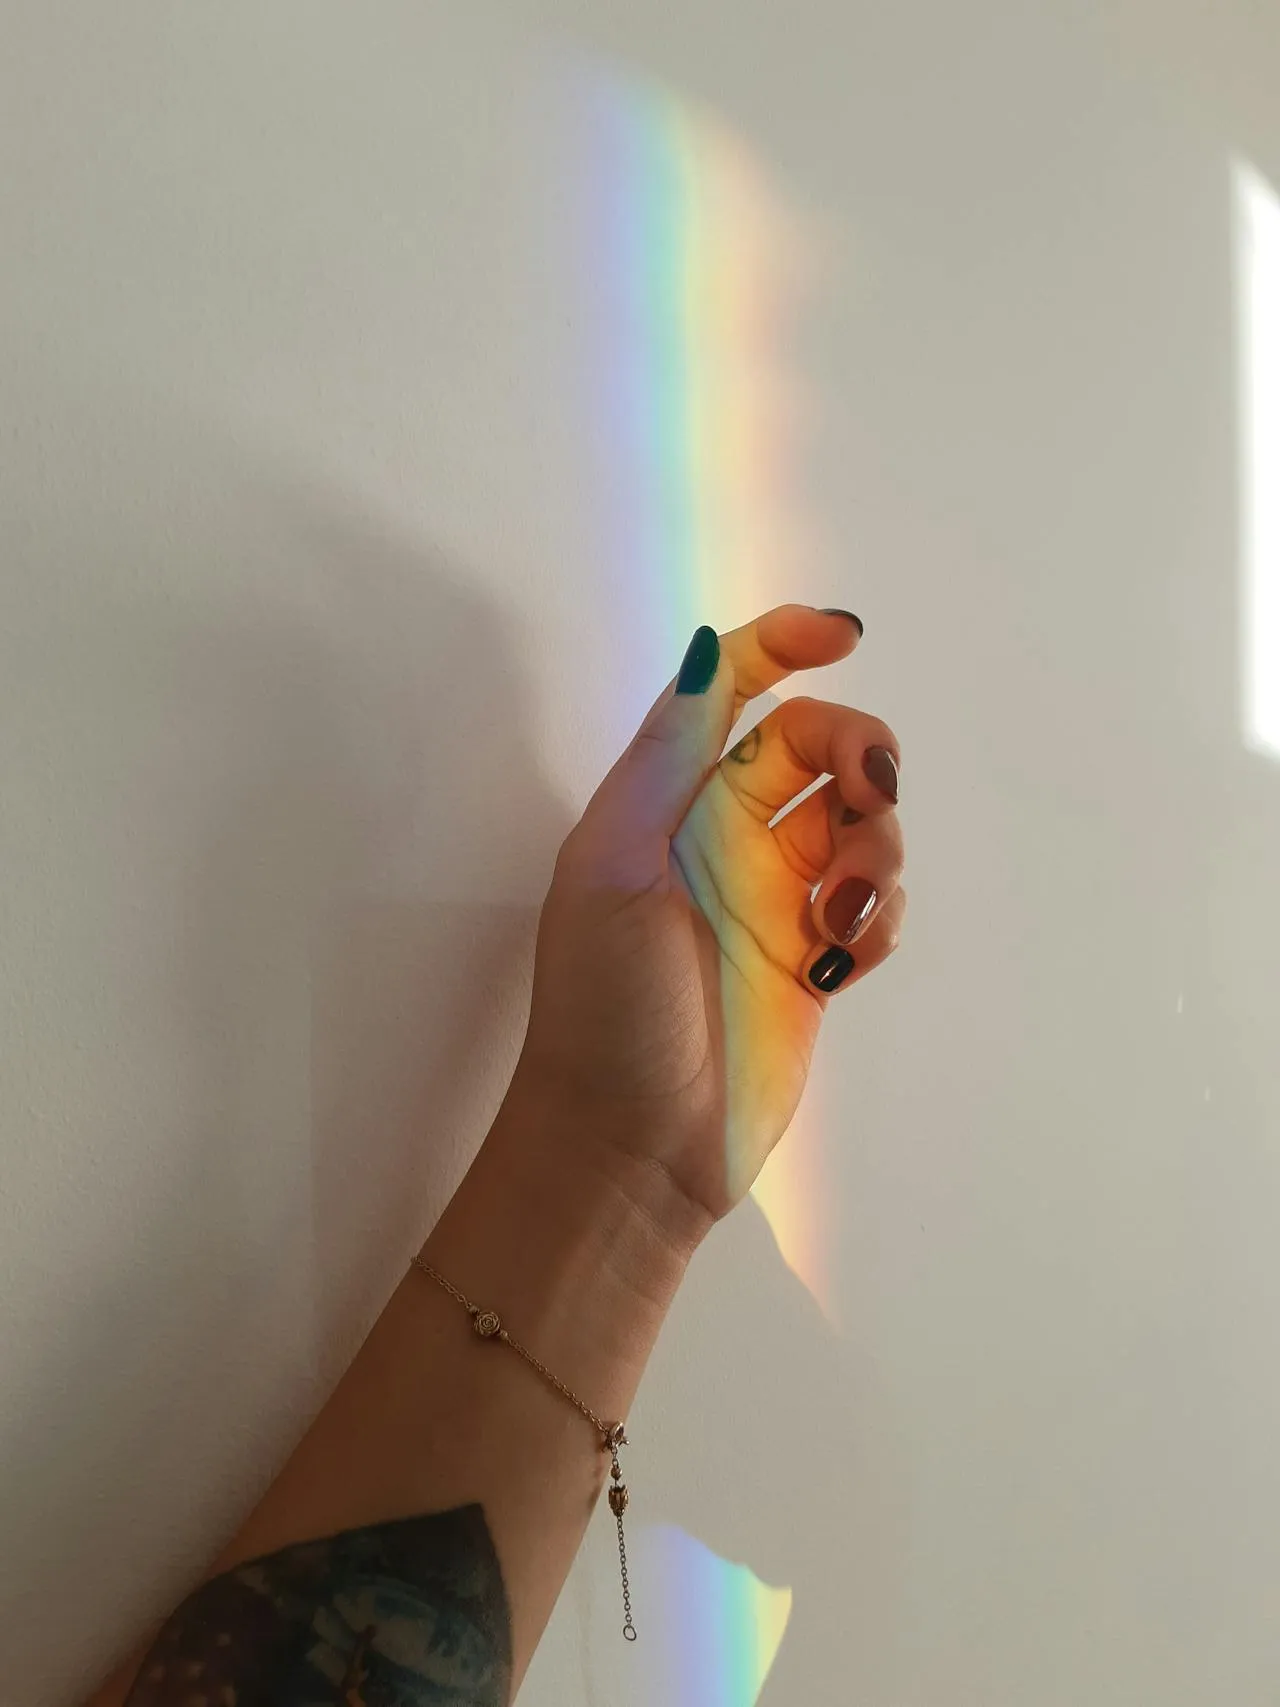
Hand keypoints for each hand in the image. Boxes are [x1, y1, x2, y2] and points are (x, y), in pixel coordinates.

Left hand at [512, 606, 905, 1232]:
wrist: (631, 1145)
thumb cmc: (604, 1005)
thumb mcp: (614, 864)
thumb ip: (667, 756)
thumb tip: (709, 647)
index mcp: (670, 801)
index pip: (735, 691)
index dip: (787, 643)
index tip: (847, 637)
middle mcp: (728, 837)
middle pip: (823, 746)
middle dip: (862, 751)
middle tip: (871, 793)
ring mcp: (778, 900)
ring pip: (867, 825)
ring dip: (880, 849)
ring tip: (840, 919)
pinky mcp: (819, 961)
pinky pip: (880, 906)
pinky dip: (883, 917)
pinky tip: (844, 960)